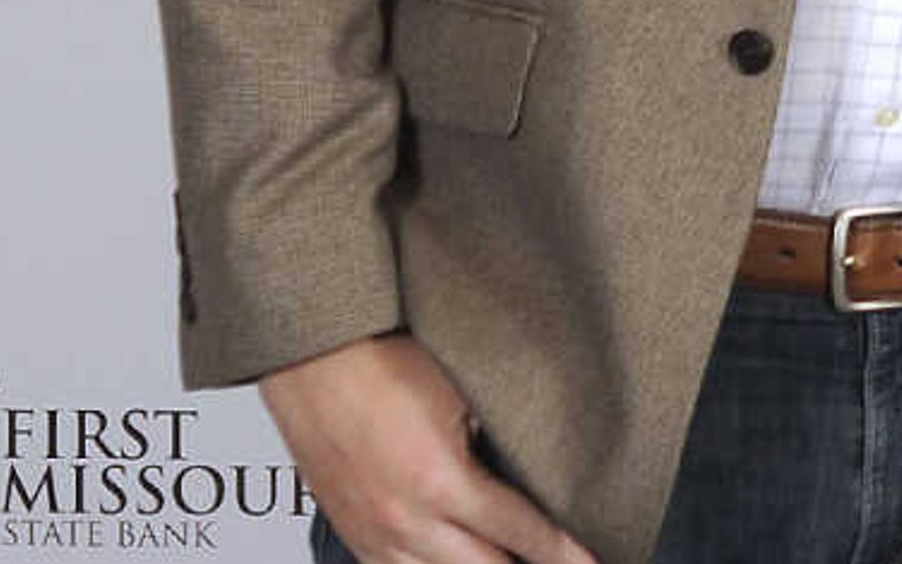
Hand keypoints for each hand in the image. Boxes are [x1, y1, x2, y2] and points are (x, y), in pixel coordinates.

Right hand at [258, 334, 591, 563]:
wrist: (313, 358)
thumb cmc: (383, 361)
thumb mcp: (462, 393)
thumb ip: (499, 437)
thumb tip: (538, 465)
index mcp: (441, 481)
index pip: (522, 532)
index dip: (564, 550)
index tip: (589, 558)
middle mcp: (405, 521)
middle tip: (564, 562)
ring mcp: (375, 535)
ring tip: (511, 558)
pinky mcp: (352, 535)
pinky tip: (455, 560)